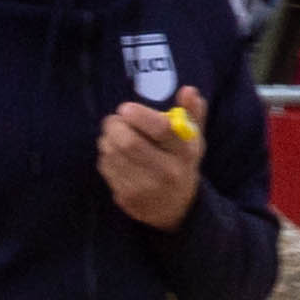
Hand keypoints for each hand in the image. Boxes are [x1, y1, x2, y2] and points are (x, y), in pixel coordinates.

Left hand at [99, 98, 202, 231]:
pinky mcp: (127, 198)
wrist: (177, 209)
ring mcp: (145, 188)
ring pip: (113, 155)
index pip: (162, 130)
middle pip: (129, 143)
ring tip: (113, 136)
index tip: (126, 108)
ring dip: (107, 140)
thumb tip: (188, 90)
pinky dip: (106, 156)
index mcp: (184, 153)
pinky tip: (114, 155)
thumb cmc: (182, 164)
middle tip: (114, 119)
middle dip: (115, 126)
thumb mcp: (193, 140)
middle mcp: (166, 172)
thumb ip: (193, 112)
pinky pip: (107, 169)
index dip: (140, 116)